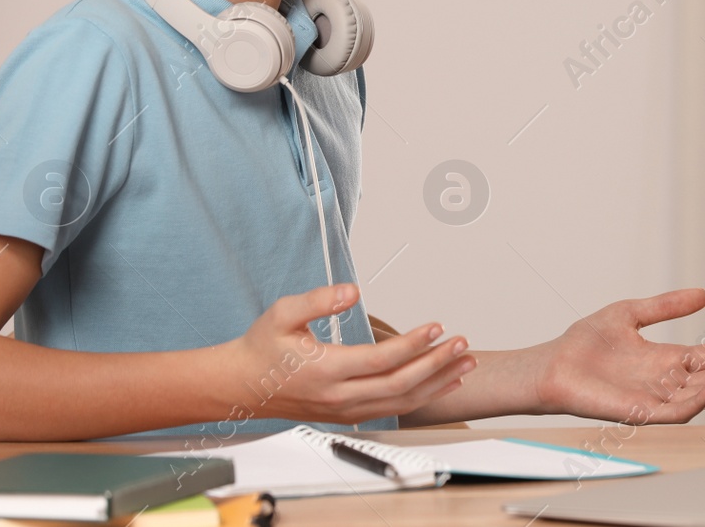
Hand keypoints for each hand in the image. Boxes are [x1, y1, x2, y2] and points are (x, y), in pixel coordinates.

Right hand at [223, 283, 475, 423]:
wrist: (240, 387)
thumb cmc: (261, 348)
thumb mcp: (282, 313)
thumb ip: (318, 300)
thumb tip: (354, 291)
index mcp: (326, 370)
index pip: (381, 360)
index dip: (413, 344)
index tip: (437, 327)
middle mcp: (339, 397)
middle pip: (400, 384)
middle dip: (436, 363)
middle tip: (462, 344)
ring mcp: (345, 410)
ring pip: (401, 401)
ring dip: (437, 382)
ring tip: (465, 363)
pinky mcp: (348, 414)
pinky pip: (393, 408)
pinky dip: (423, 396)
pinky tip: (442, 382)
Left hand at [531, 289, 704, 422]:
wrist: (552, 364)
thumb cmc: (585, 343)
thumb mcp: (632, 312)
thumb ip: (666, 306)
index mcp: (668, 360)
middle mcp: (668, 381)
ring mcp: (657, 399)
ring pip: (704, 396)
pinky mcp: (641, 412)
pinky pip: (677, 411)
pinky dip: (698, 398)